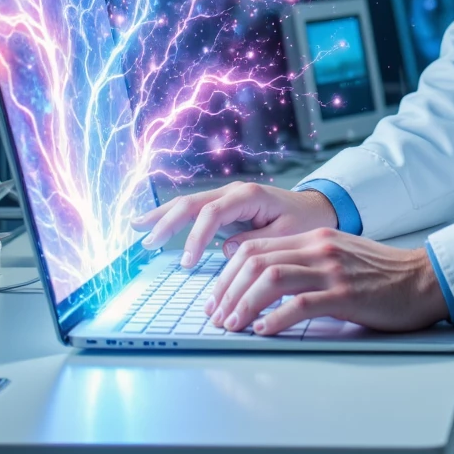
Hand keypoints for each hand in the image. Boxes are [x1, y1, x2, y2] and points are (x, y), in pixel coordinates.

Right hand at [132, 181, 336, 267]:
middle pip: (193, 203)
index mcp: (249, 195)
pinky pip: (194, 211)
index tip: (187, 261)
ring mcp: (226, 197)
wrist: (315, 209)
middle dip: (168, 221)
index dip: (196, 237)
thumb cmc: (304, 222)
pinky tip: (153, 223)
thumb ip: (255, 242)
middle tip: (148, 243)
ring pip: (188, 203)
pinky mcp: (223, 207)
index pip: (212, 213)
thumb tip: (225, 250)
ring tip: (137, 227)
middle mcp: (233, 191)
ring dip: (163, 216)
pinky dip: (172, 217)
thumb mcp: (286, 235)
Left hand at [202, 230, 448, 335]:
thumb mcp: (339, 257)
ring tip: (233, 325)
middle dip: (228, 291)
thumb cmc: (383, 275)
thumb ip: (307, 262)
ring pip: (271, 279)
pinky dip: (275, 318)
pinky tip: (263, 331)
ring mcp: (332, 271)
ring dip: (244, 304)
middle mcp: (319, 249)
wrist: (423, 279)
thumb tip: (268, 283)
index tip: (217, 298)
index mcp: (314, 238)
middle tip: (217, 316)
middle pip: (256, 262)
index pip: (256, 249)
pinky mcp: (346, 295)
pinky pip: (300, 304)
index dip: (228, 274)